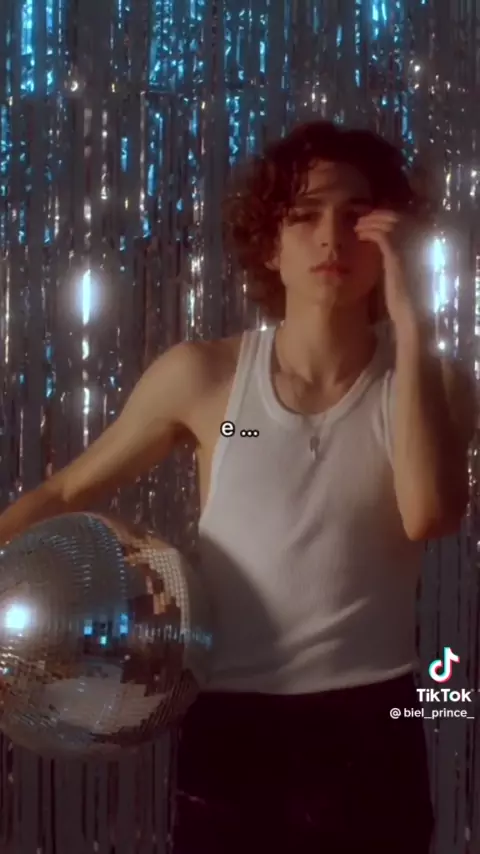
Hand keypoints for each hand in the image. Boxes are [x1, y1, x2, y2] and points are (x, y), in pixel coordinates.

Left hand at [355, 209, 425, 332]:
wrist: (412, 313)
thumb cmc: (407, 298)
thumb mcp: (404, 270)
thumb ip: (399, 255)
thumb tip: (385, 244)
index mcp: (423, 243)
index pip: (405, 220)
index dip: (387, 217)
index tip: (373, 219)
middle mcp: (419, 241)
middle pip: (396, 217)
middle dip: (377, 216)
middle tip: (362, 220)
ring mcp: (409, 246)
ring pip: (387, 223)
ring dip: (370, 222)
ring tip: (358, 227)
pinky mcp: (396, 255)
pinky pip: (381, 235)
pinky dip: (369, 232)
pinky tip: (360, 235)